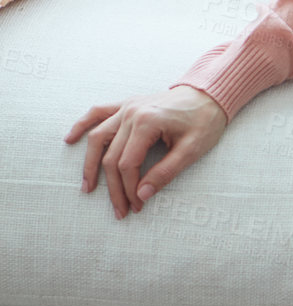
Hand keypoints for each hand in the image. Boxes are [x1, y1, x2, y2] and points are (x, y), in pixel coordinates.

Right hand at [64, 86, 228, 219]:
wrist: (210, 94)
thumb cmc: (205, 121)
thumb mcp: (192, 151)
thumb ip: (166, 173)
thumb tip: (143, 195)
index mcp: (147, 122)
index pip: (127, 164)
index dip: (130, 189)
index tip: (137, 207)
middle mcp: (131, 112)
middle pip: (111, 156)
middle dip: (114, 188)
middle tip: (120, 211)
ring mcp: (127, 107)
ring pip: (98, 138)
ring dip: (90, 164)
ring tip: (87, 188)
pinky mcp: (127, 105)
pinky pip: (97, 113)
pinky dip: (82, 125)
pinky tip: (70, 139)